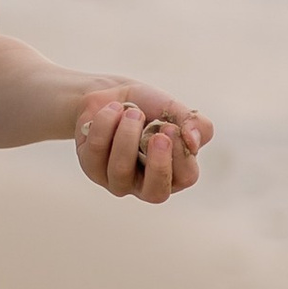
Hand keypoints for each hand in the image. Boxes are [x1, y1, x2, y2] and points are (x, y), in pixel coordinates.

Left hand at [73, 85, 214, 204]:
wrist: (115, 96)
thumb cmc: (150, 108)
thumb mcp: (176, 110)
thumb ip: (195, 124)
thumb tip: (193, 141)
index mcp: (174, 173)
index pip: (186, 178)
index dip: (180, 155)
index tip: (171, 128)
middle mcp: (146, 185)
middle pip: (155, 192)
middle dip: (157, 162)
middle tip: (158, 134)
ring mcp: (118, 181)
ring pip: (121, 169)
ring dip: (128, 134)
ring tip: (132, 111)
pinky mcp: (92, 169)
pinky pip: (97, 151)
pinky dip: (106, 123)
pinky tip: (112, 110)